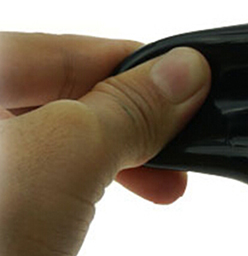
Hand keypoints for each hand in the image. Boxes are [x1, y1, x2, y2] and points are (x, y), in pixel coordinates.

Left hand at [0, 33, 210, 255]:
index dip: (144, 70)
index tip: (196, 92)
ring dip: (117, 158)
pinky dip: (85, 184)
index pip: (71, 52)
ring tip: (159, 188)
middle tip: (179, 157)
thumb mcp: (61, 159)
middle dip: (134, 125)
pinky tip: (101, 203)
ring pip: (58, 137)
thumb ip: (126, 107)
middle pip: (65, 93)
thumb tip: (184, 72)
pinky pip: (43, 174)